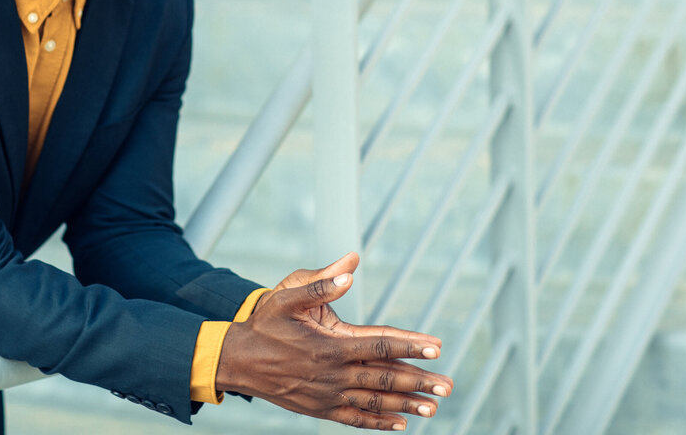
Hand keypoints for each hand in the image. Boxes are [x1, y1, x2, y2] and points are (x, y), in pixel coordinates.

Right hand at [217, 253, 452, 429]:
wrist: (237, 360)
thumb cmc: (263, 323)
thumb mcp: (286, 296)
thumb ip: (320, 284)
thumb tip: (351, 265)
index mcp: (330, 345)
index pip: (380, 345)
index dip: (410, 346)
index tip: (436, 346)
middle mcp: (334, 373)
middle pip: (385, 378)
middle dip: (419, 382)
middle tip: (448, 386)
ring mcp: (328, 395)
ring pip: (375, 401)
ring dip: (406, 405)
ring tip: (433, 408)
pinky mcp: (320, 409)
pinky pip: (356, 418)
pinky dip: (379, 422)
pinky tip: (399, 424)